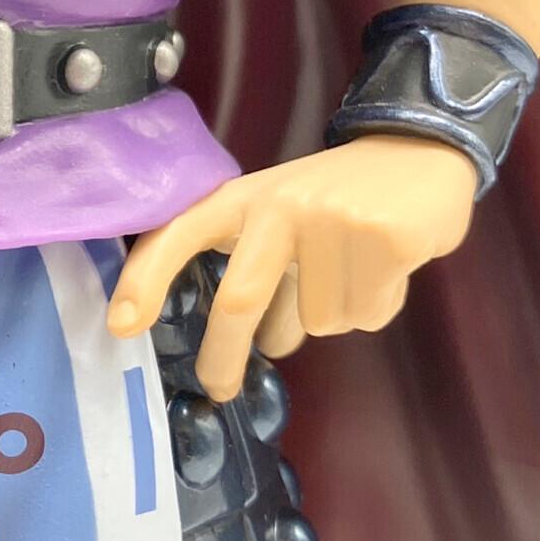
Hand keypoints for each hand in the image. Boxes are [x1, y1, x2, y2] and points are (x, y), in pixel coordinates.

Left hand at [106, 136, 477, 400]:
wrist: (418, 151)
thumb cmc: (336, 199)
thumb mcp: (284, 224)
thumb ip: (264, 277)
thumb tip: (264, 345)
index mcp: (243, 198)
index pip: (179, 234)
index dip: (145, 279)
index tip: (121, 326)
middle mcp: (280, 205)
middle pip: (239, 298)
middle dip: (224, 354)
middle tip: (218, 389)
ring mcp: (333, 220)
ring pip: (320, 321)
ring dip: (339, 312)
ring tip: (355, 268)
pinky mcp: (384, 238)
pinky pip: (368, 313)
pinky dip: (376, 304)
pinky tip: (385, 267)